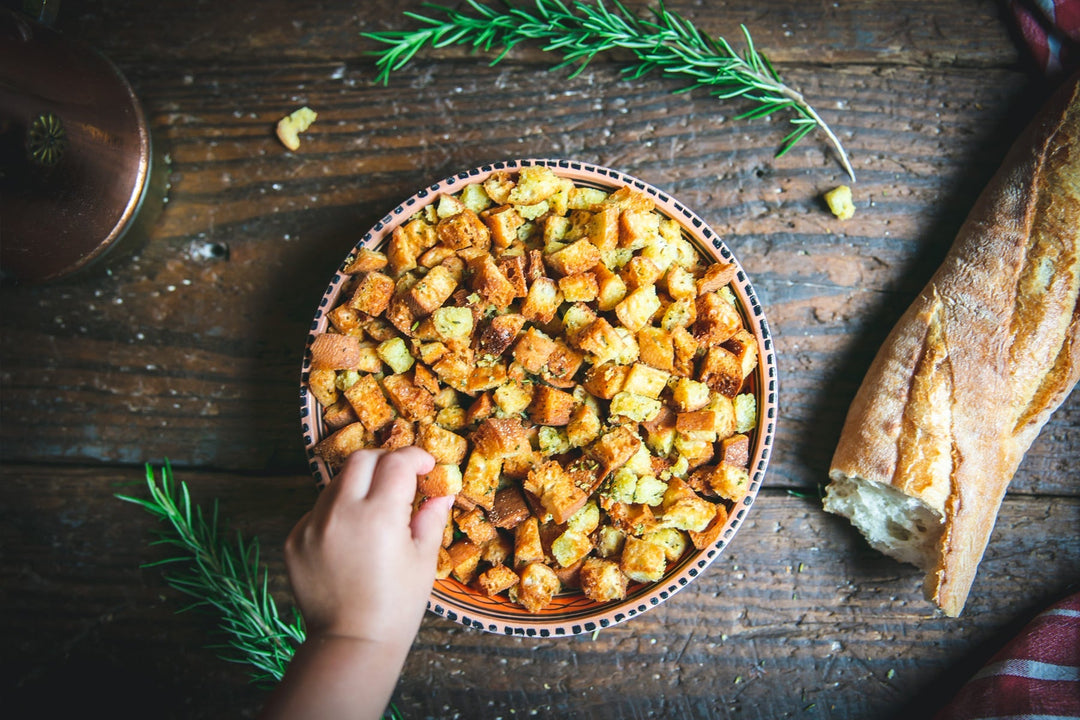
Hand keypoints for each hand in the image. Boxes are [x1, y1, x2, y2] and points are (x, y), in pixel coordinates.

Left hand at [284, 447, 451, 648]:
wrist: (352, 642)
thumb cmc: (397, 605)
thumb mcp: (423, 559)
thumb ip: (431, 518)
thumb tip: (440, 494)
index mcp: (379, 514)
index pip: (397, 463)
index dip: (415, 457)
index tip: (426, 466)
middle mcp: (341, 512)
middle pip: (361, 460)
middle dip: (385, 461)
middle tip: (400, 478)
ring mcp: (312, 525)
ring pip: (336, 483)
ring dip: (358, 485)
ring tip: (374, 509)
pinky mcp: (295, 540)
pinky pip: (317, 511)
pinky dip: (336, 512)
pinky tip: (351, 536)